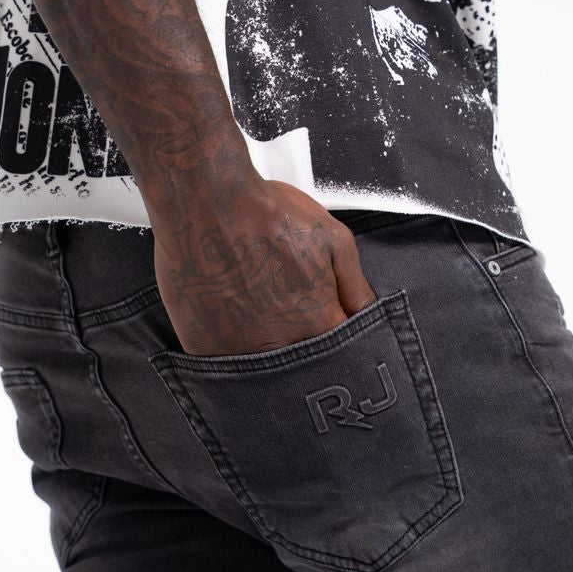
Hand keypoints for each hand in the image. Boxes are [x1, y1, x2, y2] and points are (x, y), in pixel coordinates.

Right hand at [152, 178, 377, 356]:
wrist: (207, 202)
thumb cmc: (267, 216)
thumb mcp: (334, 241)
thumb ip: (356, 286)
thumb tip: (367, 314)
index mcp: (320, 326)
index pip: (342, 352)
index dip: (334, 336)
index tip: (323, 321)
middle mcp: (283, 349)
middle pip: (302, 365)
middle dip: (299, 343)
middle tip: (283, 307)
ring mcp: (240, 355)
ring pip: (263, 369)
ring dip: (264, 346)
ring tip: (254, 306)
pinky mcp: (205, 351)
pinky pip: (225, 363)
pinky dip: (230, 346)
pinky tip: (229, 314)